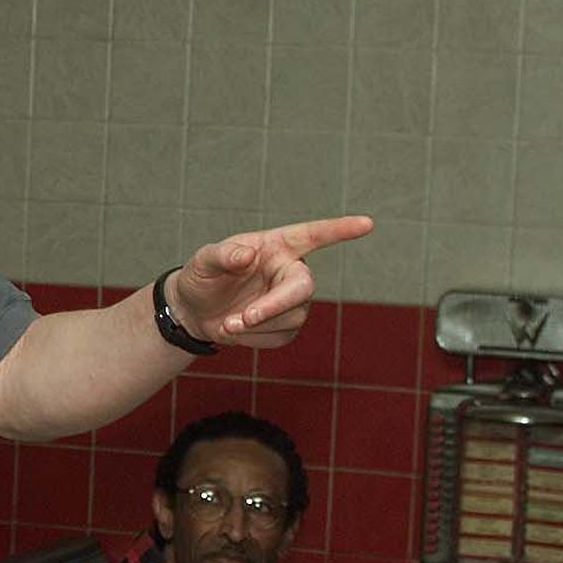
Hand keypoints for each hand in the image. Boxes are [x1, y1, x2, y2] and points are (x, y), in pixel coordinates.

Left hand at [168, 216, 373, 348]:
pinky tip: (236, 330)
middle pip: (303, 288)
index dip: (339, 230)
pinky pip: (281, 337)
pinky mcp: (287, 326)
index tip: (366, 223)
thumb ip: (223, 255)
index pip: (312, 235)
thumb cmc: (203, 277)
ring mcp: (292, 300)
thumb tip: (246, 255)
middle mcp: (290, 271)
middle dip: (275, 305)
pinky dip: (255, 339)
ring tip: (227, 324)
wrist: (195, 310)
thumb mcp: (203, 262)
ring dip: (257, 326)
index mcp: (276, 246)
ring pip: (292, 317)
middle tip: (244, 318)